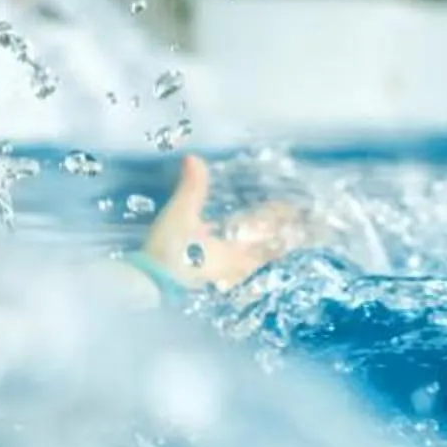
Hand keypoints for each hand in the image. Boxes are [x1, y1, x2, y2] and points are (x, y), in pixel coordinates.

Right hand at [141, 154, 303, 292]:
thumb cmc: (169, 251)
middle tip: (293, 232)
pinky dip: (244, 267)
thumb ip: (192, 187)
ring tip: (269, 247)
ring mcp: (223, 283)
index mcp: (235, 253)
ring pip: (252, 270)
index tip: (297, 212)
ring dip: (262, 257)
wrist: (149, 285)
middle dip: (278, 244)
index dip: (283, 224)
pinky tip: (235, 261)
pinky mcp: (208, 289)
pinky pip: (235, 277)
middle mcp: (235, 271)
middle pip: (266, 258)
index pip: (269, 238)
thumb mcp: (180, 214)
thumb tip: (194, 158)